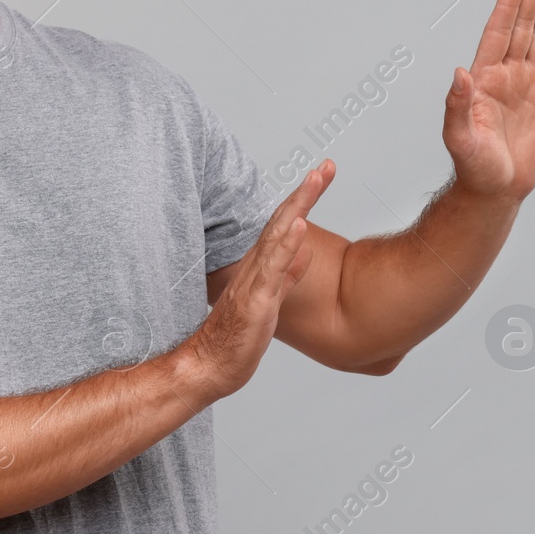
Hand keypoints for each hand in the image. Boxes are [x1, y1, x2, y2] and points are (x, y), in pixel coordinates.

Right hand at [181, 164, 331, 401]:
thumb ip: (287, 274)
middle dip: (305, 192)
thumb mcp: (270, 301)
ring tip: (314, 180)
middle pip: (282, 220)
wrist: (209, 367)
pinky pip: (272, 269)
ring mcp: (254, 281)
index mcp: (261, 266)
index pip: (284, 224)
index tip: (322, 175)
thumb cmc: (237, 338)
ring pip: (277, 236)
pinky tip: (299, 226)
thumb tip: (306, 249)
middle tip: (325, 166)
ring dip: (297, 206)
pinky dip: (286, 245)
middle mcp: (256, 266)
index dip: (303, 199)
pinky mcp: (255, 300)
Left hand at [444, 0, 534, 201]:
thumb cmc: (474, 166)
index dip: (507, 4)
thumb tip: (458, 74)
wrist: (497, 189)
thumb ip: (456, 105)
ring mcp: (526, 83)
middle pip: (521, 26)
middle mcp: (505, 74)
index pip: (498, 31)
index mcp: (484, 78)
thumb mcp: (458, 138)